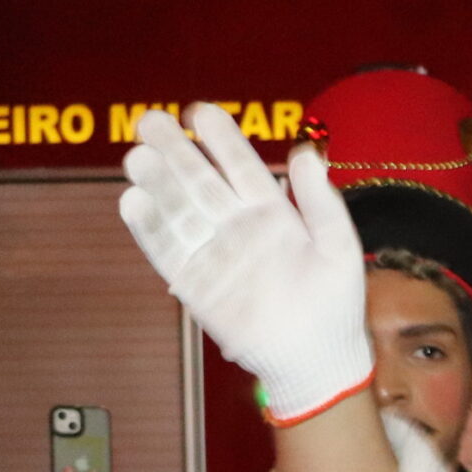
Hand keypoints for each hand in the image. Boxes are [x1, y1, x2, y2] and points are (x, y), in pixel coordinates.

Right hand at [119, 104, 372, 422]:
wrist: (316, 360)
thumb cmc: (335, 305)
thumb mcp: (339, 249)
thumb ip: (322, 203)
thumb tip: (307, 152)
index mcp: (273, 212)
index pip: (241, 166)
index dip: (220, 139)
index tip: (198, 112)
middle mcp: (237, 226)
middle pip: (199, 180)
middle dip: (175, 151)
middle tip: (149, 121)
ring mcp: (214, 252)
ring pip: (177, 210)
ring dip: (156, 184)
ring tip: (137, 157)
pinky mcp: (194, 283)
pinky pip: (166, 251)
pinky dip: (148, 229)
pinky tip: (132, 201)